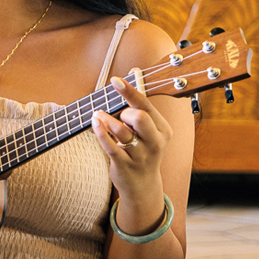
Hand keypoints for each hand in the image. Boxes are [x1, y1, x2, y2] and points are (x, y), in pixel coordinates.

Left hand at [92, 70, 172, 220]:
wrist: (142, 185)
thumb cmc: (141, 150)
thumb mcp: (147, 130)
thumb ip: (139, 104)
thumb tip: (133, 72)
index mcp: (163, 130)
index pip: (147, 105)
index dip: (130, 91)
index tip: (116, 80)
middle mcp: (155, 142)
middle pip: (140, 117)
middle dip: (124, 111)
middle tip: (116, 113)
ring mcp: (140, 155)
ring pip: (122, 131)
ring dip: (106, 120)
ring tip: (98, 115)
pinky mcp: (125, 165)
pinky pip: (110, 146)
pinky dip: (100, 132)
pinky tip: (95, 123)